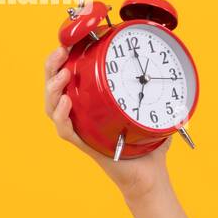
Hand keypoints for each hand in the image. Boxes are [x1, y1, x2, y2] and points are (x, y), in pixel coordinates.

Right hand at [44, 44, 172, 201]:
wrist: (150, 175)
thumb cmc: (149, 143)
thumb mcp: (153, 107)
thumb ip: (156, 87)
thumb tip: (165, 64)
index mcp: (92, 102)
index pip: (69, 76)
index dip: (63, 59)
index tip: (68, 43)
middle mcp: (81, 114)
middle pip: (54, 88)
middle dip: (52, 67)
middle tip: (60, 52)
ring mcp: (81, 129)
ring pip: (53, 108)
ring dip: (54, 89)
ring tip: (63, 75)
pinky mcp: (85, 145)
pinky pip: (65, 131)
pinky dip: (62, 116)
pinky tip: (67, 102)